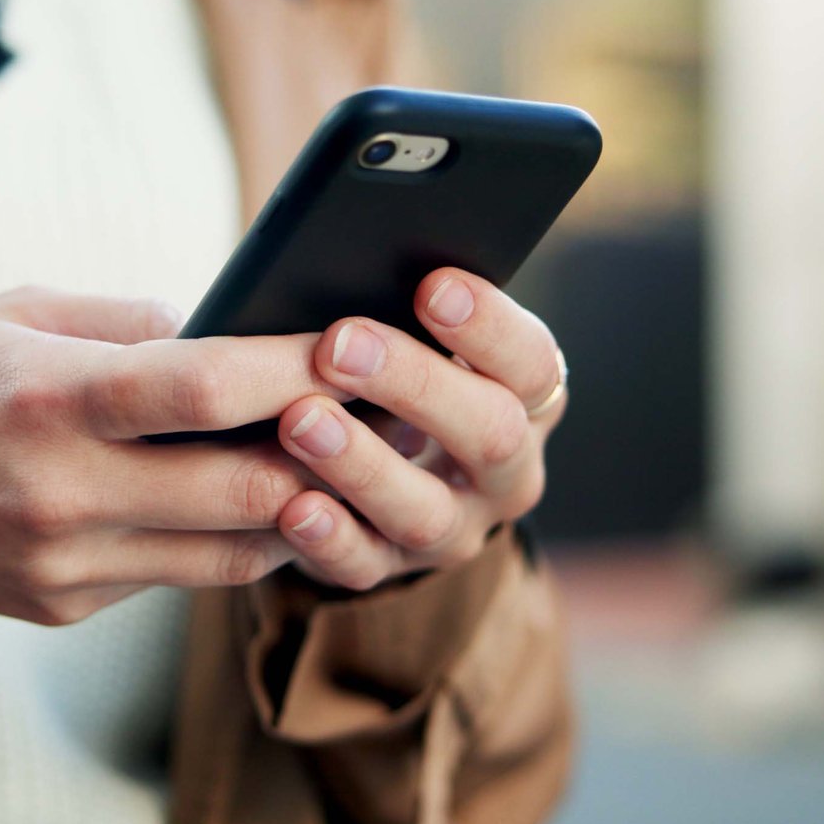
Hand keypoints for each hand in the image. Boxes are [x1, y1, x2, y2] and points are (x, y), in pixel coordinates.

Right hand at [0, 287, 337, 624]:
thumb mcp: (2, 312)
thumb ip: (119, 322)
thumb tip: (223, 327)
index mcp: (44, 398)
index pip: (203, 385)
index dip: (296, 366)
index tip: (357, 340)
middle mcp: (60, 491)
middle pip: (244, 486)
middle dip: (332, 451)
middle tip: (396, 414)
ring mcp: (63, 563)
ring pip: (231, 551)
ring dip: (303, 508)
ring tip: (357, 461)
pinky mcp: (62, 608)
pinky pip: (176, 573)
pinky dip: (230, 537)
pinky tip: (267, 496)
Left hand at [270, 268, 569, 590]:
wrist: (388, 470)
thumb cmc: (398, 370)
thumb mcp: (420, 336)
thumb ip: (406, 307)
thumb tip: (354, 254)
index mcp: (527, 398)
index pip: (532, 363)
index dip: (489, 326)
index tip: (433, 285)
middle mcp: (506, 471)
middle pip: (488, 433)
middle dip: (414, 384)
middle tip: (341, 343)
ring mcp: (454, 529)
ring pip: (425, 510)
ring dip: (362, 465)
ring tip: (300, 420)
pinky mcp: (391, 570)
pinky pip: (364, 565)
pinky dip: (329, 538)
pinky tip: (292, 506)